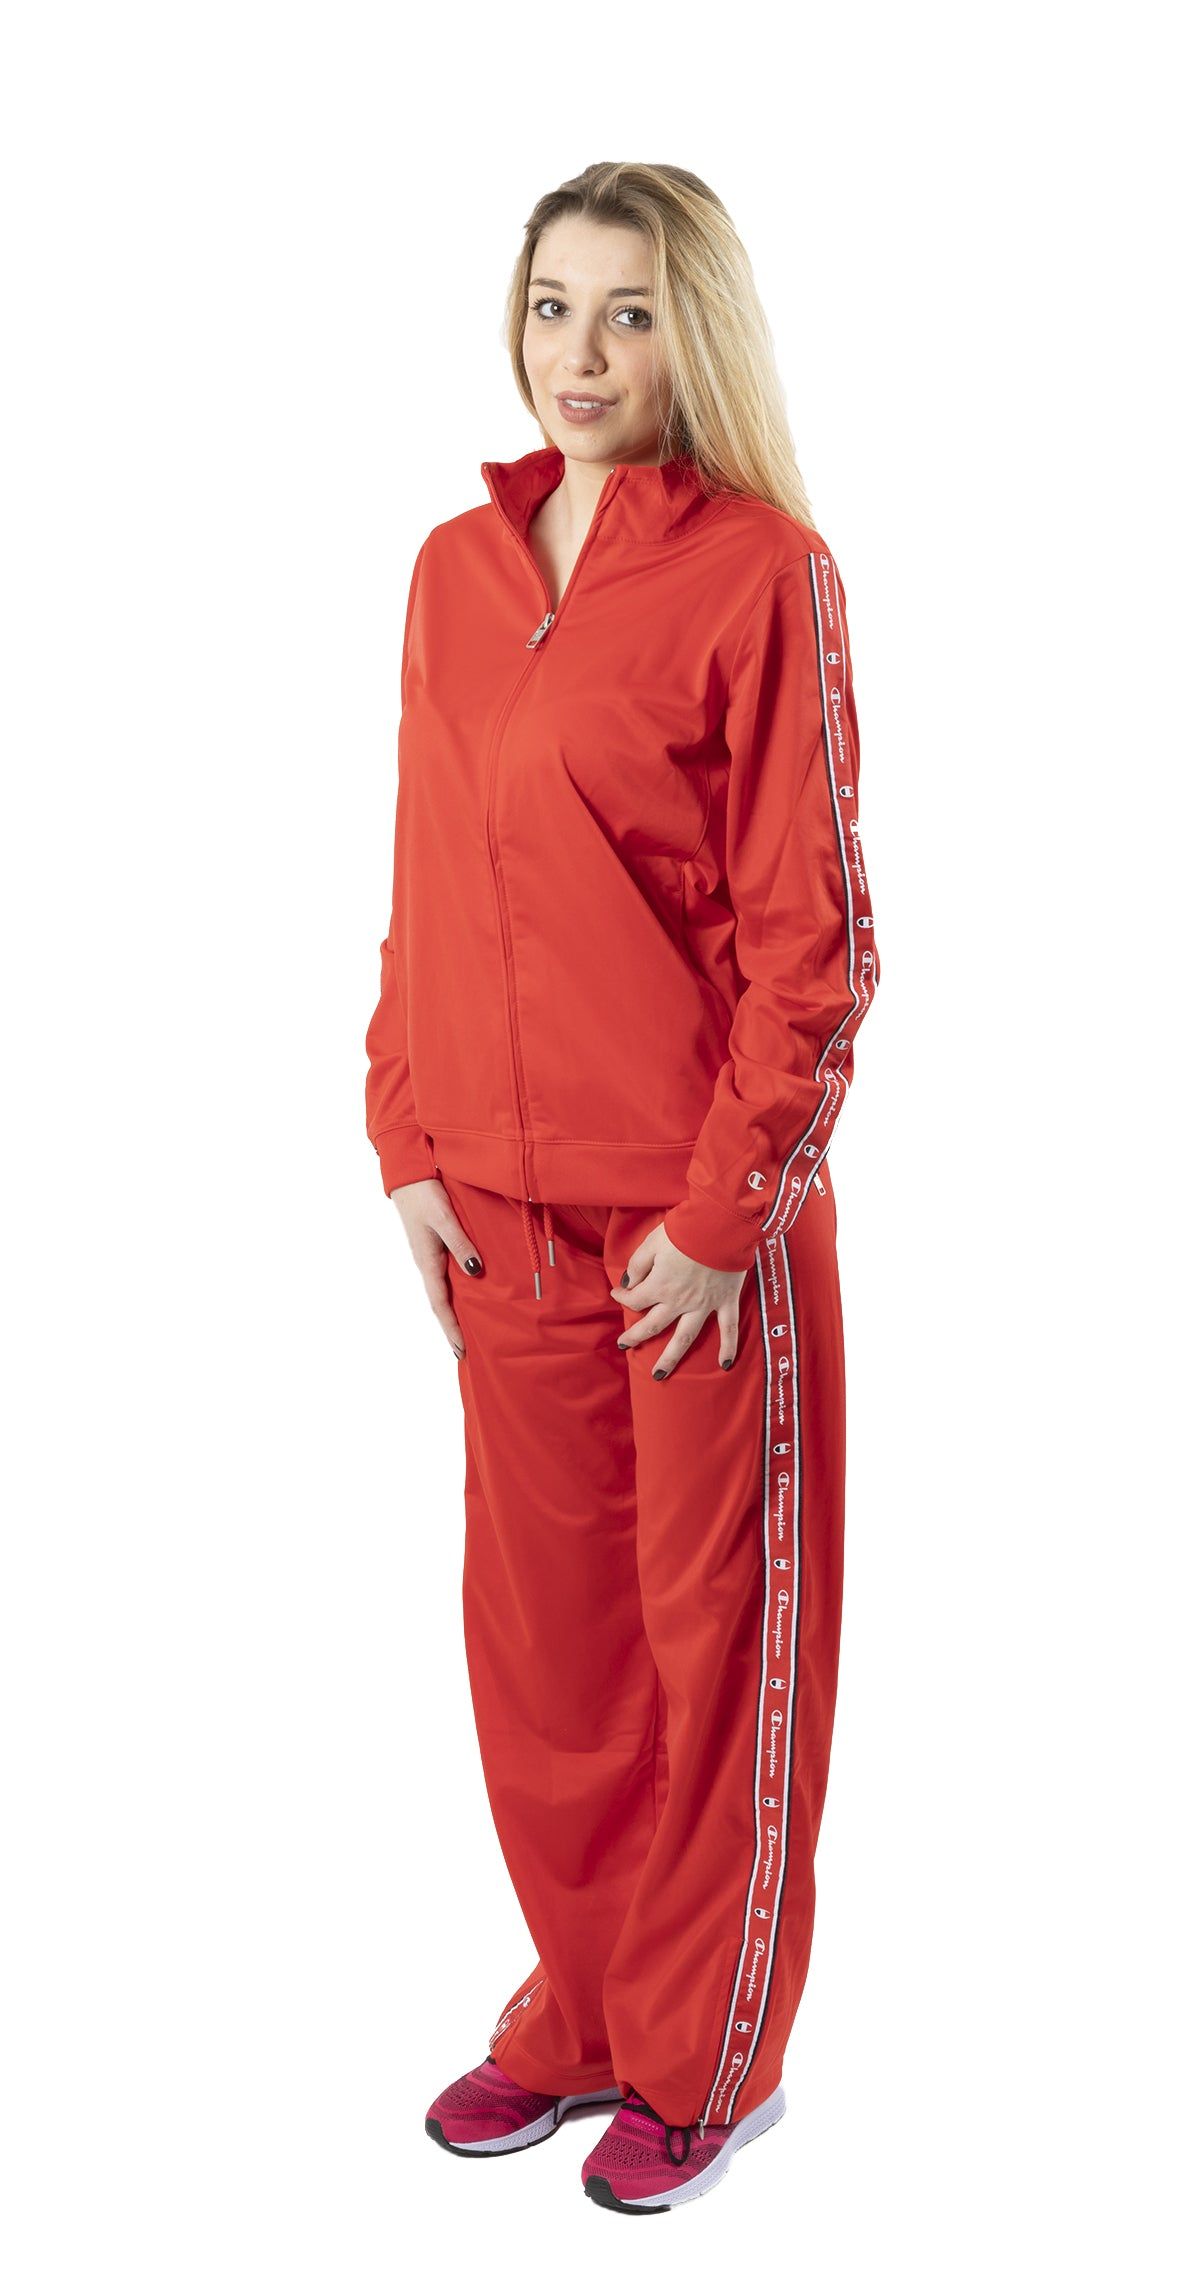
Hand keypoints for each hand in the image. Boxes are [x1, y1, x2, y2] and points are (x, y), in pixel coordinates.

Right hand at [389, 1177, 483, 1362]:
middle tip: (464, 1351)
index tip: (460, 1349)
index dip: (451, 1327)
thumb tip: (474, 1269)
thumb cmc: (425, 1194)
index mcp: (427, 1261)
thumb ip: (460, 1242)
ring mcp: (430, 1256)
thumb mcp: (445, 1217)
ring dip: (452, 1313)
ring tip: (467, 1331)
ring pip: (443, 1291)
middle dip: (451, 1328)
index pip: (440, 1303)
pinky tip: (466, 1295)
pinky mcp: (434, 1247)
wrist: (409, 1175)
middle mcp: (427, 1264)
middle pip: (440, 1303)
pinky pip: (445, 1277)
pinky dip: (454, 1293)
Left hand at [611, 1222, 746, 1378]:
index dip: (623, 1297)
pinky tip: (724, 1365)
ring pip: (685, 1337)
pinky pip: (728, 1329)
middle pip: (653, 1325)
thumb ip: (638, 1265)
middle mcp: (679, 1301)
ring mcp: (704, 1305)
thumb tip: (628, 1283)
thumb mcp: (652, 1242)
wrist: (721, 1227)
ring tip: (659, 1375)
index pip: (635, 1299)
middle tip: (624, 1345)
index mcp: (660, 1285)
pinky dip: (728, 1348)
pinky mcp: (725, 1302)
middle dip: (636, 1337)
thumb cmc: (685, 1230)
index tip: (618, 1293)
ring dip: (671, 1358)